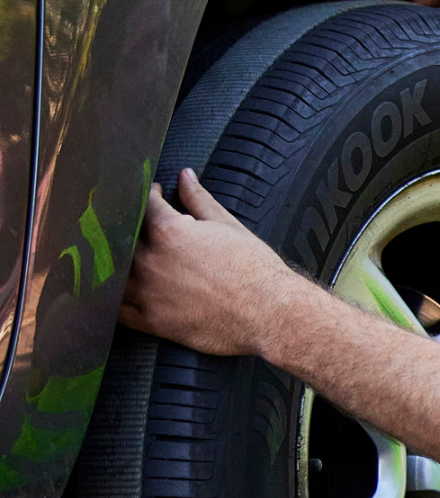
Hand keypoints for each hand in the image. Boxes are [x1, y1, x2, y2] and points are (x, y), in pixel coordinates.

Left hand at [119, 169, 296, 356]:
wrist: (271, 313)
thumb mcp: (228, 226)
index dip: (148, 194)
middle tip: (139, 227)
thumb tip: (185, 176)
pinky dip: (115, 301)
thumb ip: (199, 199)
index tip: (153, 194)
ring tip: (127, 260)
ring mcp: (148, 293)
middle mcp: (150, 260)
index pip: (144, 203)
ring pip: (112, 275)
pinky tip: (124, 293)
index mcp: (168, 231)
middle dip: (128, 227)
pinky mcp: (152, 321)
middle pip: (119, 238)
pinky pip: (119, 311)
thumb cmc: (255, 270)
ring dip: (116, 265)